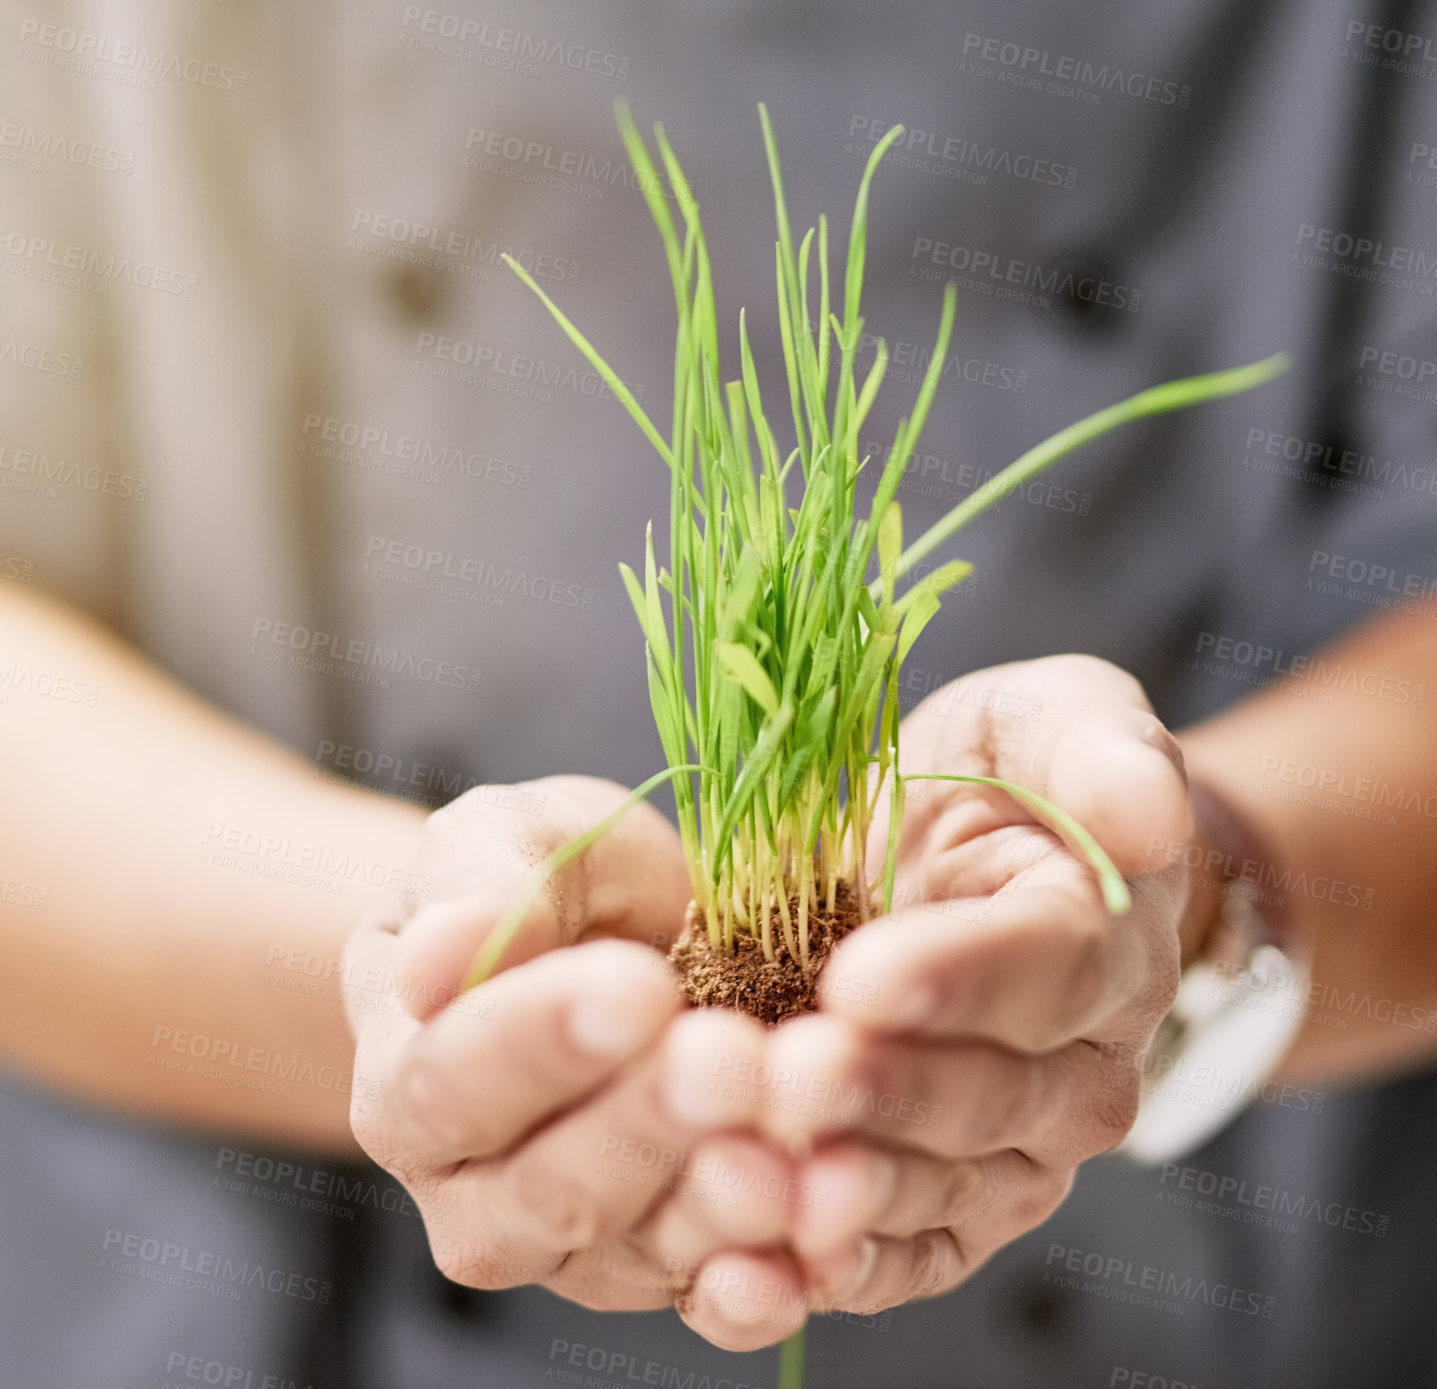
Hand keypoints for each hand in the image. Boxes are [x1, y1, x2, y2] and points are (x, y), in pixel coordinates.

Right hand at [341, 776, 802, 1347]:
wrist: (620, 936)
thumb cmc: (548, 880)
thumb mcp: (507, 839)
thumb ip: (474, 888)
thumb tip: (436, 957)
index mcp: (411, 1080)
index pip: (455, 1078)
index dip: (543, 1039)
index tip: (637, 987)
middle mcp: (476, 1190)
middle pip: (548, 1185)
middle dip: (646, 1124)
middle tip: (729, 1061)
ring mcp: (576, 1244)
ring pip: (637, 1249)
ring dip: (717, 1208)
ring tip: (787, 1154)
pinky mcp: (667, 1267)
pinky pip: (711, 1295)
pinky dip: (764, 1285)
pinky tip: (812, 1255)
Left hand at [760, 655, 1188, 1316]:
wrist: (978, 858)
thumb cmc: (1007, 776)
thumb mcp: (1052, 716)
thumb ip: (1101, 746)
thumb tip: (1145, 808)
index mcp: (1107, 936)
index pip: (1050, 968)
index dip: (960, 979)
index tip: (862, 978)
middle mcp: (1079, 1063)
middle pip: (993, 1095)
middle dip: (888, 1092)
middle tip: (792, 1080)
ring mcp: (1017, 1146)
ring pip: (946, 1189)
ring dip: (852, 1194)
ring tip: (764, 1178)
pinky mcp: (952, 1199)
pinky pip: (910, 1251)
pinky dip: (838, 1269)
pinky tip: (762, 1269)